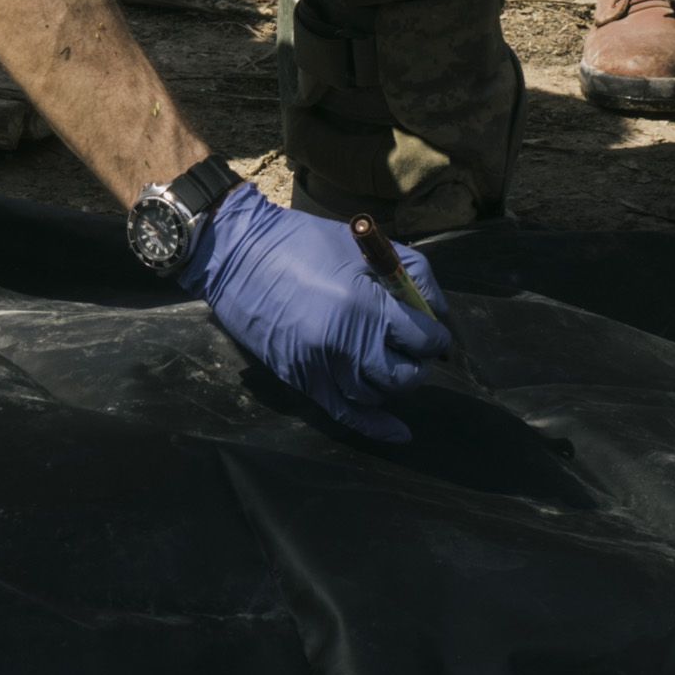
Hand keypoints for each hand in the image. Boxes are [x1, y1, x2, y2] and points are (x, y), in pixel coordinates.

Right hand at [184, 178, 453, 442]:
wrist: (238, 254)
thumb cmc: (301, 242)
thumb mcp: (362, 246)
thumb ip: (409, 274)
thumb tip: (436, 312)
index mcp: (365, 306)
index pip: (422, 338)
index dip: (435, 336)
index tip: (434, 332)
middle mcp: (347, 344)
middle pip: (404, 373)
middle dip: (418, 363)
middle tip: (416, 349)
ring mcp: (322, 366)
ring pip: (378, 394)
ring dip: (394, 383)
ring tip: (393, 363)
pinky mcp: (302, 379)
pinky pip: (346, 413)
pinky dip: (375, 426)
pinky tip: (399, 433)